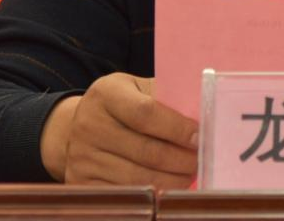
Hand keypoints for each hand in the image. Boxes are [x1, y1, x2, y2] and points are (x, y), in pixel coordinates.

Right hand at [40, 73, 197, 188]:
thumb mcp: (138, 89)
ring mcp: (82, 157)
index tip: (200, 137)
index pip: (146, 113)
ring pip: (138, 177)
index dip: (178, 128)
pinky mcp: (81, 182)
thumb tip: (203, 116)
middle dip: (181, 159)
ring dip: (172, 180)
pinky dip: (152, 193)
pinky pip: (124, 194)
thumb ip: (165, 98)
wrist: (80, 126)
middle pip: (146, 151)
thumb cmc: (122, 104)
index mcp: (106, 94)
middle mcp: (89, 124)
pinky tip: (168, 186)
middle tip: (202, 161)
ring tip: (190, 174)